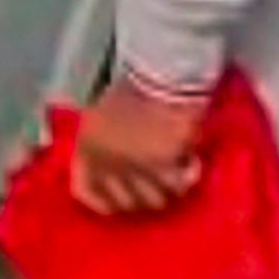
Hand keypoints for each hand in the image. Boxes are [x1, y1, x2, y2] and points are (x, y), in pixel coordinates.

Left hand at [72, 79, 211, 218]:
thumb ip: (102, 145)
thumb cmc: (131, 88)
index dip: (102, 200)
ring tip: (177, 175)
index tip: (115, 202)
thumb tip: (111, 167)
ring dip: (167, 189)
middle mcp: (108, 166)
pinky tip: (193, 163)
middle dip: (141, 196)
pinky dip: (189, 176)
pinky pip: (180, 185)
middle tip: (153, 185)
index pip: (85, 192)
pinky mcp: (165, 167)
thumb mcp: (102, 116)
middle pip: (126, 203)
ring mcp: (136, 170)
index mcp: (87, 150)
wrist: (160, 76)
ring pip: (156, 200)